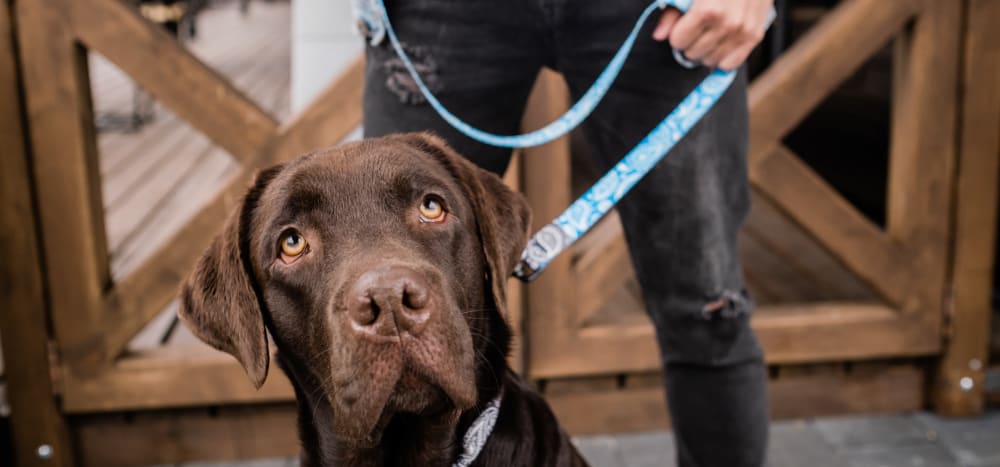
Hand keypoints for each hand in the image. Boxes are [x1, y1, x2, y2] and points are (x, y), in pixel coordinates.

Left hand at [652, 0, 772, 70]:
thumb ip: (672, 12)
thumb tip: (659, 36)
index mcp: (708, 10)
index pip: (678, 42)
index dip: (678, 34)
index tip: (683, 26)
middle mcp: (727, 23)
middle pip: (693, 53)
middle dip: (691, 42)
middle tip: (698, 29)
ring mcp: (742, 32)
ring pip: (710, 61)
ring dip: (706, 50)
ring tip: (710, 34)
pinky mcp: (755, 36)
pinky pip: (731, 64)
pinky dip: (722, 57)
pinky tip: (721, 44)